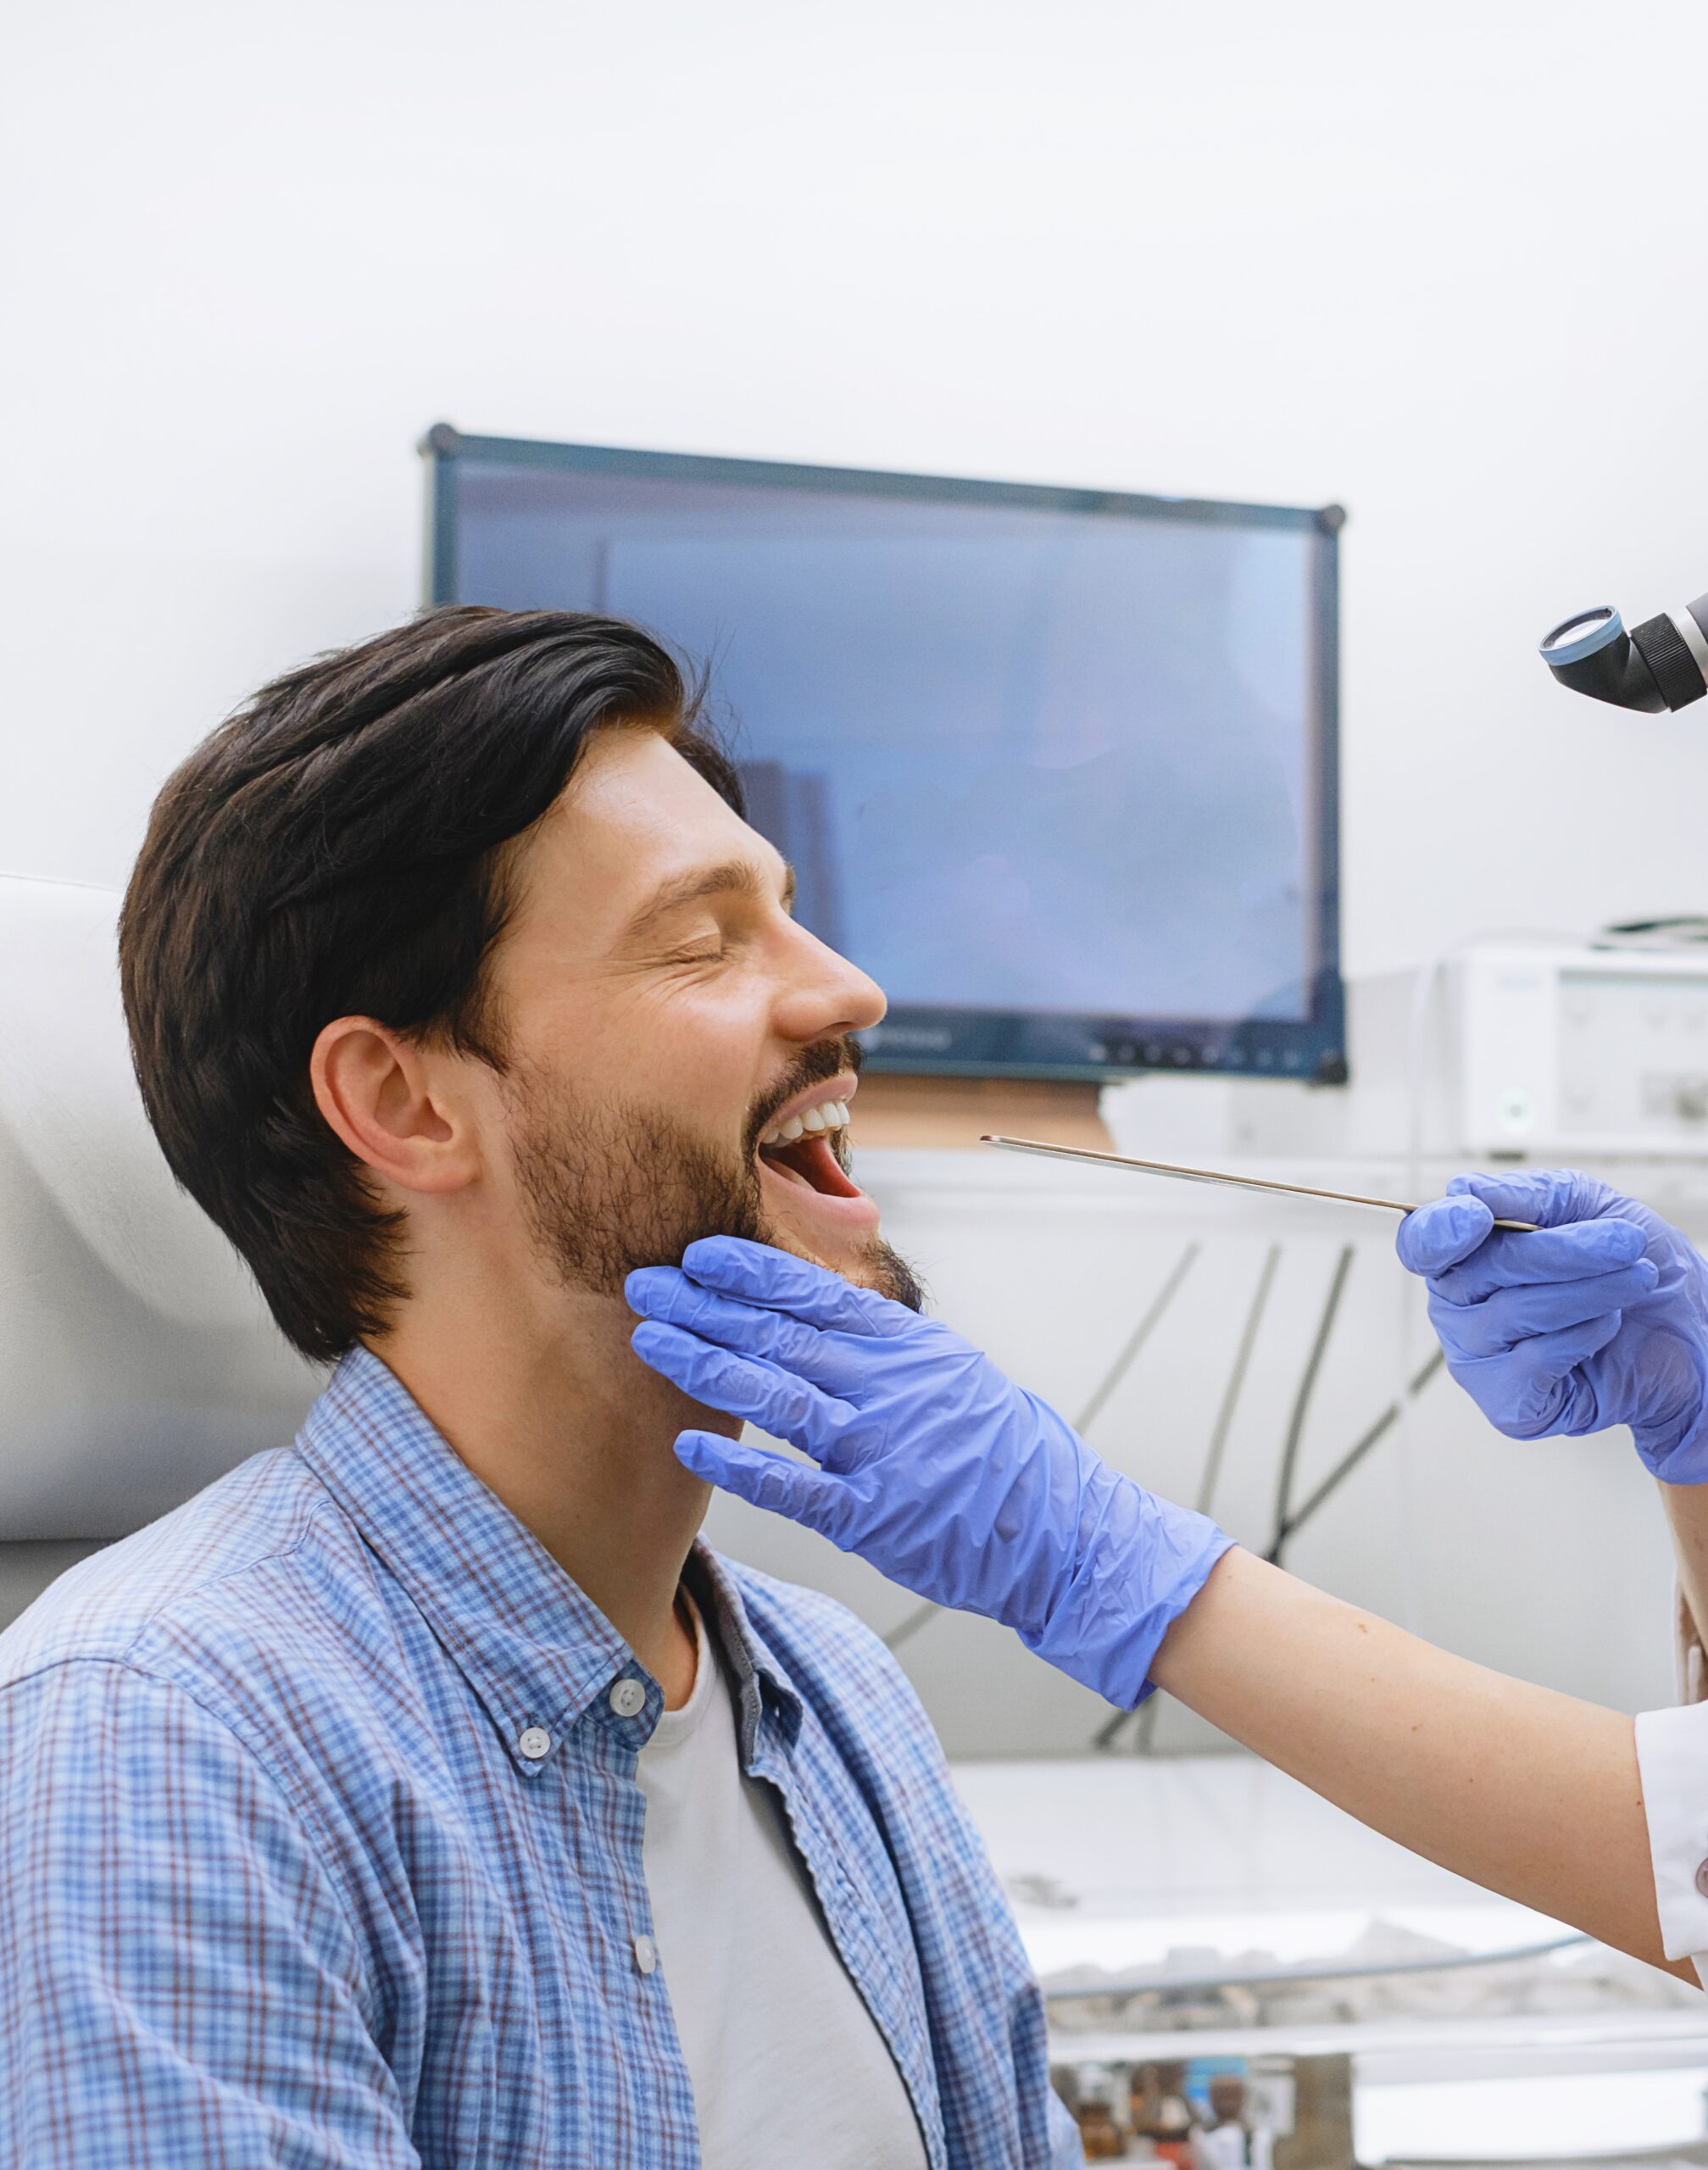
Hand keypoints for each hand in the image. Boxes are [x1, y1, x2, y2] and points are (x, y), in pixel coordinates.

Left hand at [625, 1237, 1232, 1706]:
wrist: (1061, 1531)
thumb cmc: (999, 1449)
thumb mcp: (948, 1370)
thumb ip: (880, 1342)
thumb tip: (809, 1306)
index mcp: (906, 1346)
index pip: (813, 1292)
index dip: (748, 1270)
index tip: (696, 1252)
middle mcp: (889, 1387)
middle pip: (779, 1334)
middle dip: (704, 1306)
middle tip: (645, 1285)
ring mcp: (879, 1449)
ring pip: (775, 1394)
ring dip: (705, 1364)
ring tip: (651, 1343)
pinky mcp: (871, 1515)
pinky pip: (790, 1485)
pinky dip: (737, 1463)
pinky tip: (689, 1445)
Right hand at [1396, 1170, 1707, 1480]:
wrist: (1688, 1336)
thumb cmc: (1632, 1266)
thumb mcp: (1591, 1207)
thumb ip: (1529, 1194)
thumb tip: (1464, 1187)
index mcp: (1464, 1255)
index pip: (1423, 1242)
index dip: (1440, 1229)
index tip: (1477, 1216)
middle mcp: (1458, 1308)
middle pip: (1482, 1269)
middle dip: (1563, 1250)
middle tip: (1626, 1241)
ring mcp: (1476, 1359)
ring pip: (1513, 1312)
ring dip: (1590, 1291)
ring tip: (1637, 1278)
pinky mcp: (1508, 1404)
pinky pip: (1533, 1360)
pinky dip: (1582, 1335)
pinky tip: (1607, 1326)